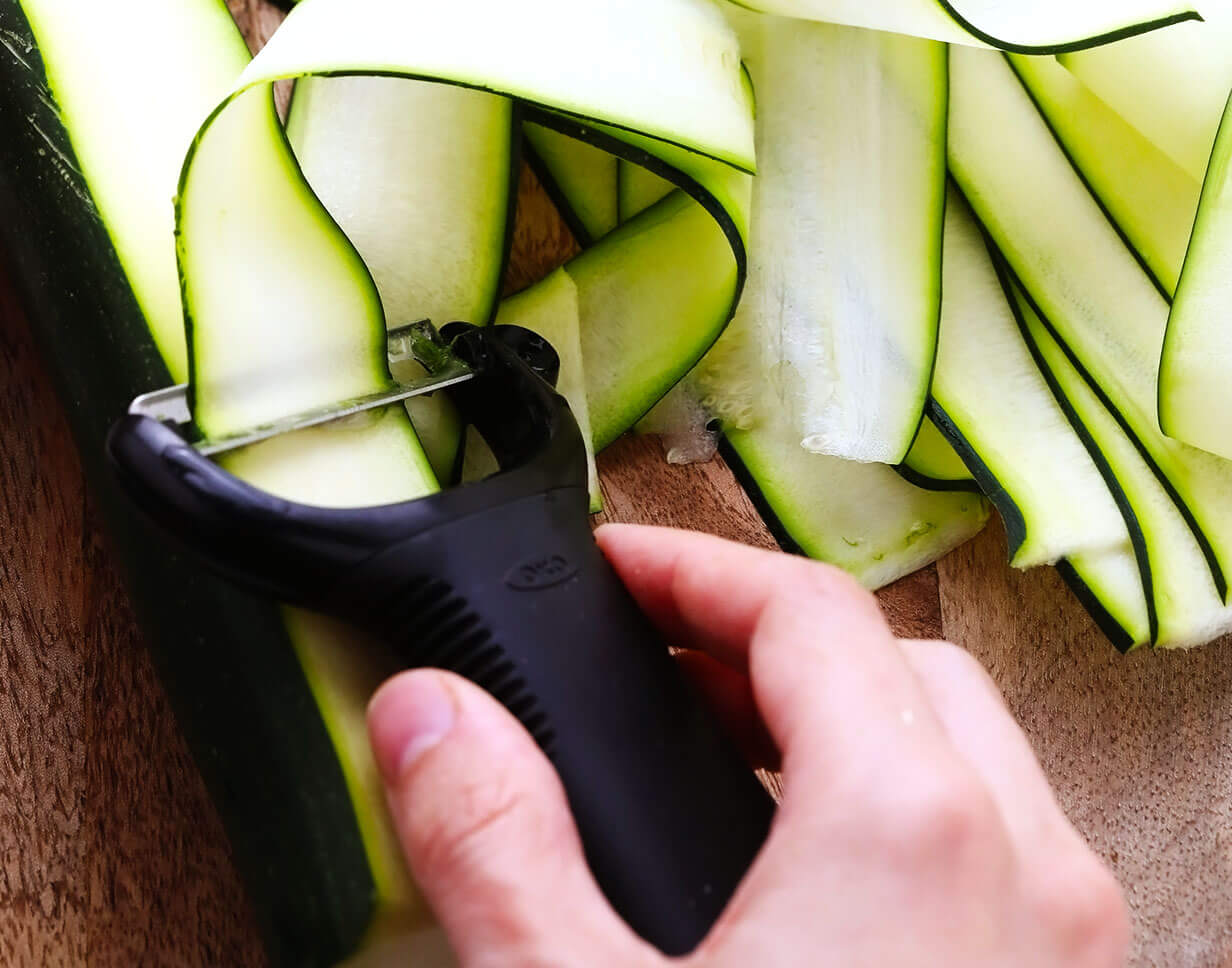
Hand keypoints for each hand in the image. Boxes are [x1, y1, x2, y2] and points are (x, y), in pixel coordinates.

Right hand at [366, 525, 1127, 966]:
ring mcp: (1070, 956)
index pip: (805, 609)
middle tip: (658, 668)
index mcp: (910, 826)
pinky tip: (807, 907)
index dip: (693, 568)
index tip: (616, 570)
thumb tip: (427, 718)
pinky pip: (1007, 864)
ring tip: (722, 778)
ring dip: (850, 733)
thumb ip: (494, 848)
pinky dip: (911, 828)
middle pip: (903, 667)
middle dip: (773, 645)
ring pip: (975, 762)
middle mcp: (1025, 868)